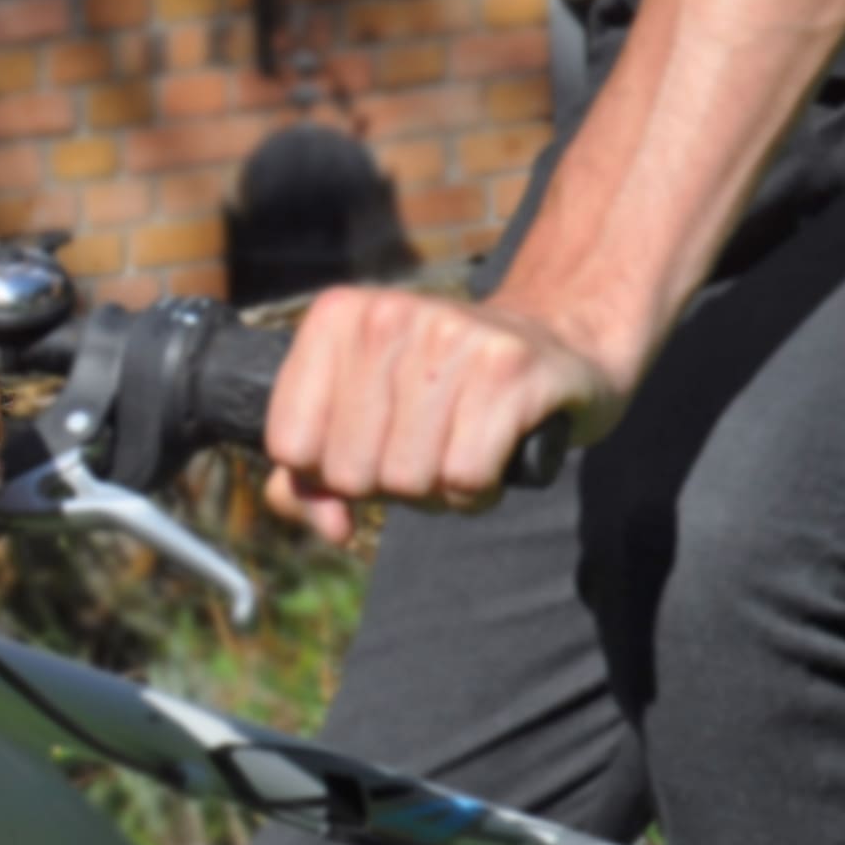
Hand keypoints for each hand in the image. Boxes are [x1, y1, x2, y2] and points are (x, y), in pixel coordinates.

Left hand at [262, 286, 621, 542]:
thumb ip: (311, 478)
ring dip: (437, 492)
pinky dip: (477, 491)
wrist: (554, 345)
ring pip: (409, 479)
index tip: (366, 447)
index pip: (290, 444)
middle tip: (422, 450)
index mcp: (336, 318)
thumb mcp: (359, 418)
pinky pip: (465, 477)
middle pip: (350, 470)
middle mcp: (387, 316)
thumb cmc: (438, 393)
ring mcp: (451, 336)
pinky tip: (492, 456)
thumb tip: (332, 527)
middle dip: (387, 486)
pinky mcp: (510, 367)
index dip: (327, 473)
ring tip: (458, 450)